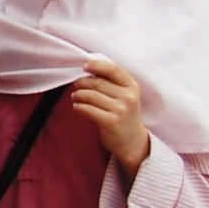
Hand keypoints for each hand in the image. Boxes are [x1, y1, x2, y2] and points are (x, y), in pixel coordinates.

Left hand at [72, 57, 150, 175]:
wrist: (133, 142)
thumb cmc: (124, 115)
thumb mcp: (125, 96)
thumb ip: (112, 82)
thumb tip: (88, 67)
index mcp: (132, 86)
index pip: (113, 69)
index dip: (96, 65)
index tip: (84, 66)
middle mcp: (128, 97)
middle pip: (96, 83)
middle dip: (81, 83)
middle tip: (75, 86)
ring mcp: (120, 110)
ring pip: (89, 95)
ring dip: (77, 95)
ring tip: (75, 97)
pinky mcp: (110, 122)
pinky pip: (86, 109)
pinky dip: (77, 107)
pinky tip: (77, 107)